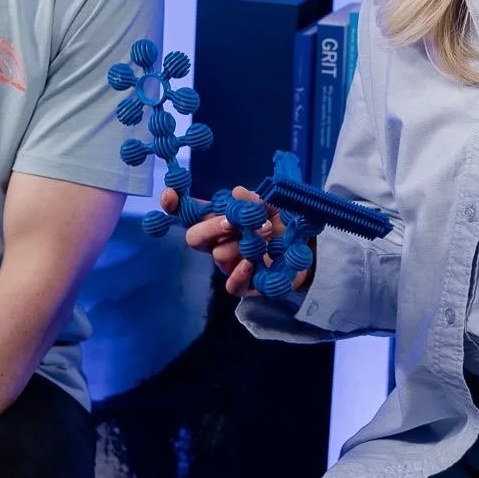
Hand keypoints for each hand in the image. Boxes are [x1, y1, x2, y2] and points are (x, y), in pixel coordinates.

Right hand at [163, 185, 308, 297]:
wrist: (308, 249)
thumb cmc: (284, 223)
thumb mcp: (272, 205)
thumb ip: (254, 200)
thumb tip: (238, 192)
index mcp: (220, 219)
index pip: (190, 213)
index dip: (174, 205)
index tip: (170, 195)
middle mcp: (219, 242)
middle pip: (195, 237)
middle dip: (211, 227)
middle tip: (231, 221)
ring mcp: (229, 264)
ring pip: (217, 255)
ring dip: (239, 242)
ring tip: (266, 232)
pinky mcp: (244, 285)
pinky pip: (230, 284)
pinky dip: (238, 273)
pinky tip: (251, 263)